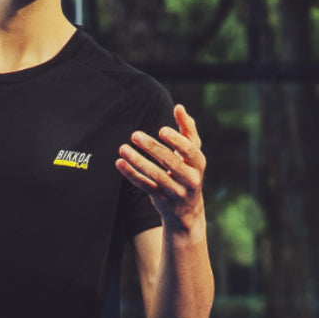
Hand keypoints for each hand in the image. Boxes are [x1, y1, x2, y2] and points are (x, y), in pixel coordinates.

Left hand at [116, 104, 205, 235]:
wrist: (187, 211)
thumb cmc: (188, 172)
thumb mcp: (192, 154)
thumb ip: (188, 131)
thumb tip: (179, 107)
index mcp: (198, 164)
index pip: (190, 151)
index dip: (176, 141)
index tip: (162, 130)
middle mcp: (190, 179)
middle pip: (171, 163)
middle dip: (152, 148)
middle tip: (135, 135)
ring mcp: (175, 191)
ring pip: (155, 175)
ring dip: (138, 161)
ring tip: (123, 148)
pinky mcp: (161, 199)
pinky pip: (144, 185)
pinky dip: (131, 174)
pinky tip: (120, 162)